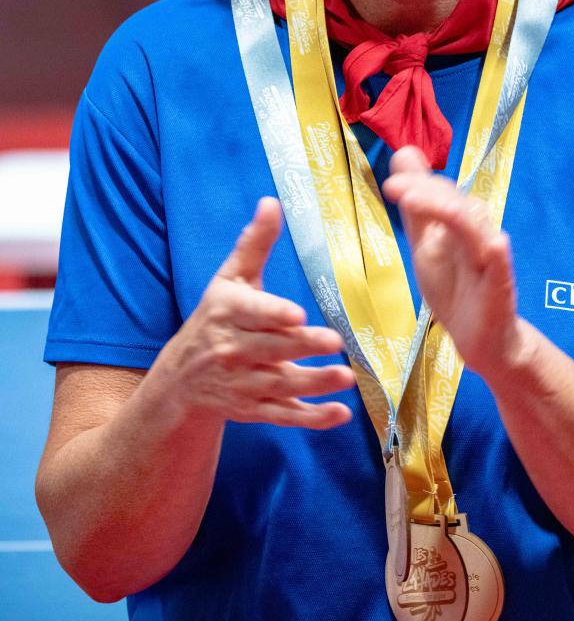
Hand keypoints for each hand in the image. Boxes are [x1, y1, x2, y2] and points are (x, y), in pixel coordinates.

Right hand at [162, 198, 354, 427]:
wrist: (180, 380)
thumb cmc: (214, 317)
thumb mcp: (229, 279)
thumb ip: (253, 243)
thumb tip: (272, 201)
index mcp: (227, 313)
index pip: (251, 314)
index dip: (273, 314)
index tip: (296, 314)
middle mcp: (231, 350)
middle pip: (270, 349)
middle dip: (302, 347)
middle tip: (335, 342)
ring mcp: (242, 384)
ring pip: (280, 386)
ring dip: (314, 384)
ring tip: (346, 377)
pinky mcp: (252, 410)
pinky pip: (283, 417)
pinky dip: (311, 419)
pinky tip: (340, 414)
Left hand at [383, 146, 520, 377]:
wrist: (481, 339)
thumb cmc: (454, 288)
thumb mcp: (426, 243)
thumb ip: (417, 205)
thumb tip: (404, 154)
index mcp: (457, 223)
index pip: (442, 193)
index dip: (418, 182)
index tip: (390, 185)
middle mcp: (476, 233)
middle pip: (458, 202)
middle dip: (427, 190)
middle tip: (395, 187)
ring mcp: (490, 257)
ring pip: (476, 225)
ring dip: (448, 209)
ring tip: (414, 201)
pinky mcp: (501, 284)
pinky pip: (501, 262)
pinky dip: (496, 249)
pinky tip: (491, 243)